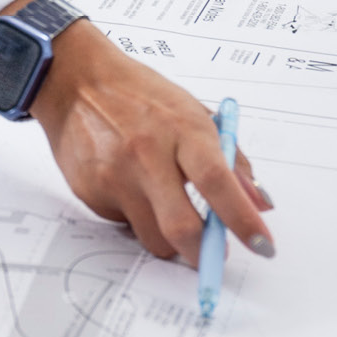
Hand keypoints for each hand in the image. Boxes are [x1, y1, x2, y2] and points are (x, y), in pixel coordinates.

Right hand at [22, 14, 274, 260]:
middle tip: (214, 256)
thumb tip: (259, 204)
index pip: (218, 182)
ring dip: (169, 237)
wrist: (73, 80)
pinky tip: (126, 184)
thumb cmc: (140, 96)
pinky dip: (134, 216)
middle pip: (183, 227)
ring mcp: (115, 175)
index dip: (243, 220)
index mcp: (182, 130)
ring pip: (154, 238)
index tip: (263, 245)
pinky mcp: (89, 190)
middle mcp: (146, 154)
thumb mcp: (194, 113)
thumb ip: (232, 159)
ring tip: (162, 205)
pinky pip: (123, 224)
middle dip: (205, 254)